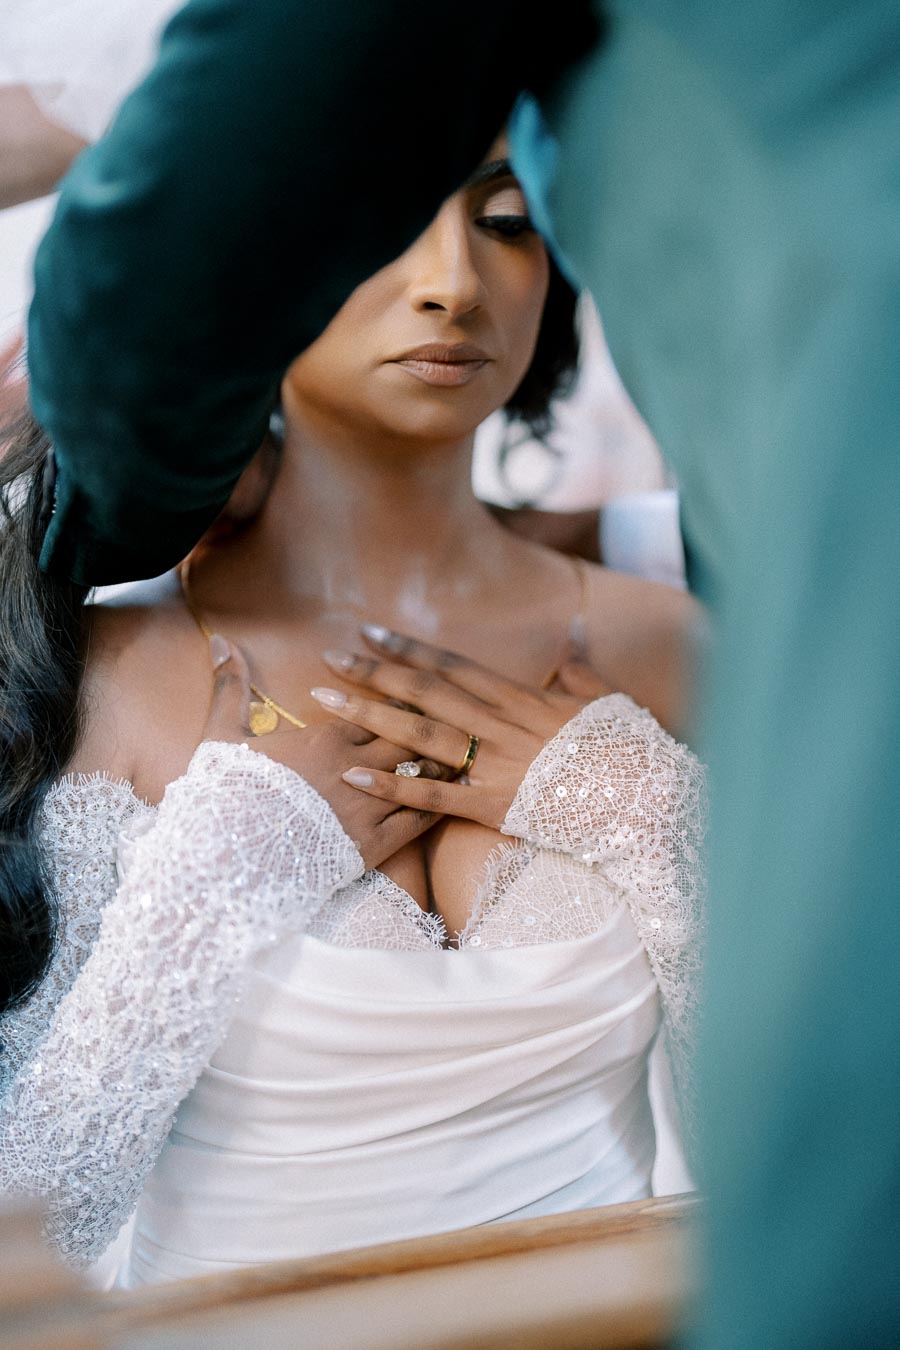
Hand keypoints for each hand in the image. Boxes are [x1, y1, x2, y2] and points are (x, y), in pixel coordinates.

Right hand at [201, 635, 440, 868]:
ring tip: (461, 752)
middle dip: (426, 726)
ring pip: (421, 775)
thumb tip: (220, 641)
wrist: (229, 861)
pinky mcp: (375, 845)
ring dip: (442, 762)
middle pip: (407, 737)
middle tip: (447, 717)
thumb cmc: (225, 797)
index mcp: (326, 738)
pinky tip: (455, 797)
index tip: (407, 695)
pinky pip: (420, 820)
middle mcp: (356, 767)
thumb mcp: (221, 736)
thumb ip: (230, 687)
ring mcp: (369, 807)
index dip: (394, 702)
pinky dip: (441, 803)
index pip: (376, 710)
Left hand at [310, 625, 613, 829]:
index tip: (369, 631)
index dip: (408, 647)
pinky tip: (354, 774)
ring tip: (325, 699)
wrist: (644, 796)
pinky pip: (432, 795)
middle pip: (425, 691)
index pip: (451, 665)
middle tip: (327, 656)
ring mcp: (493, 763)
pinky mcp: (492, 804)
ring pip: (419, 733)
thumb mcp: (605, 701)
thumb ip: (581, 673)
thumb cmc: (627, 747)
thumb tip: (573, 648)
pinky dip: (391, 785)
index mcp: (520, 696)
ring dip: (368, 713)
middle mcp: (499, 723)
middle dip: (373, 671)